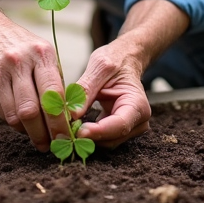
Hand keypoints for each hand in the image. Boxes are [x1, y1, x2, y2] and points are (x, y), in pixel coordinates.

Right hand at [0, 19, 70, 150]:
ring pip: (15, 115)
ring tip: (38, 138)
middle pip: (31, 110)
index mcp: (41, 54)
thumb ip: (55, 82)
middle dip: (43, 133)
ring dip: (28, 132)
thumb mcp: (44, 55)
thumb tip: (68, 117)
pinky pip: (2, 113)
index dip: (60, 120)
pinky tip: (23, 125)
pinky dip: (14, 123)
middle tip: (51, 145)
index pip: (53, 94)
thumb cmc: (24, 49)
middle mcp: (19, 62)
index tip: (66, 136)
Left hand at [74, 0, 188, 147]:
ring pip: (105, 142)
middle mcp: (138, 121)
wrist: (124, 60)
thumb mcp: (99, 68)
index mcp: (137, 104)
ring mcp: (130, 128)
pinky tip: (76, 124)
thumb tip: (71, 114)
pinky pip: (102, 138)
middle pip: (111, 138)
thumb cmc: (115, 60)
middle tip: (65, 129)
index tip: (78, 132)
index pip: (119, 125)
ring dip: (87, 136)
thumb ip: (86, 90)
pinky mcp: (118, 130)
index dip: (99, 132)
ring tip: (69, 124)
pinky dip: (89, 133)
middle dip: (89, 136)